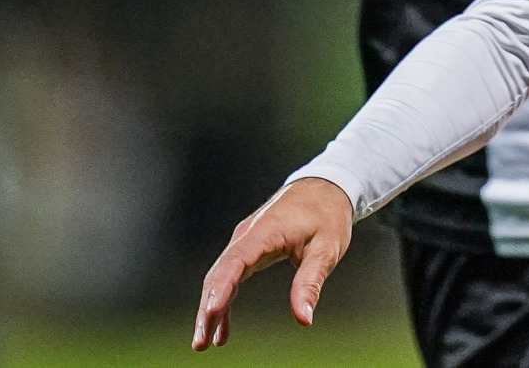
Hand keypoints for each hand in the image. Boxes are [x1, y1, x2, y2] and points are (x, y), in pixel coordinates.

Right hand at [193, 176, 352, 349]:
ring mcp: (246, 240)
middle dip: (208, 308)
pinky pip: (230, 275)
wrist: (326, 186)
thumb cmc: (328, 214)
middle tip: (201, 341)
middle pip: (220, 274)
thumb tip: (304, 318)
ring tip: (205, 341)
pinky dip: (225, 299)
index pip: (236, 261)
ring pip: (220, 277)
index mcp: (265, 232)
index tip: (210, 311)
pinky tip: (222, 326)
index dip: (221, 287)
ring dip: (211, 307)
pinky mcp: (249, 247)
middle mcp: (248, 235)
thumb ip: (311, 282)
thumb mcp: (327, 248)